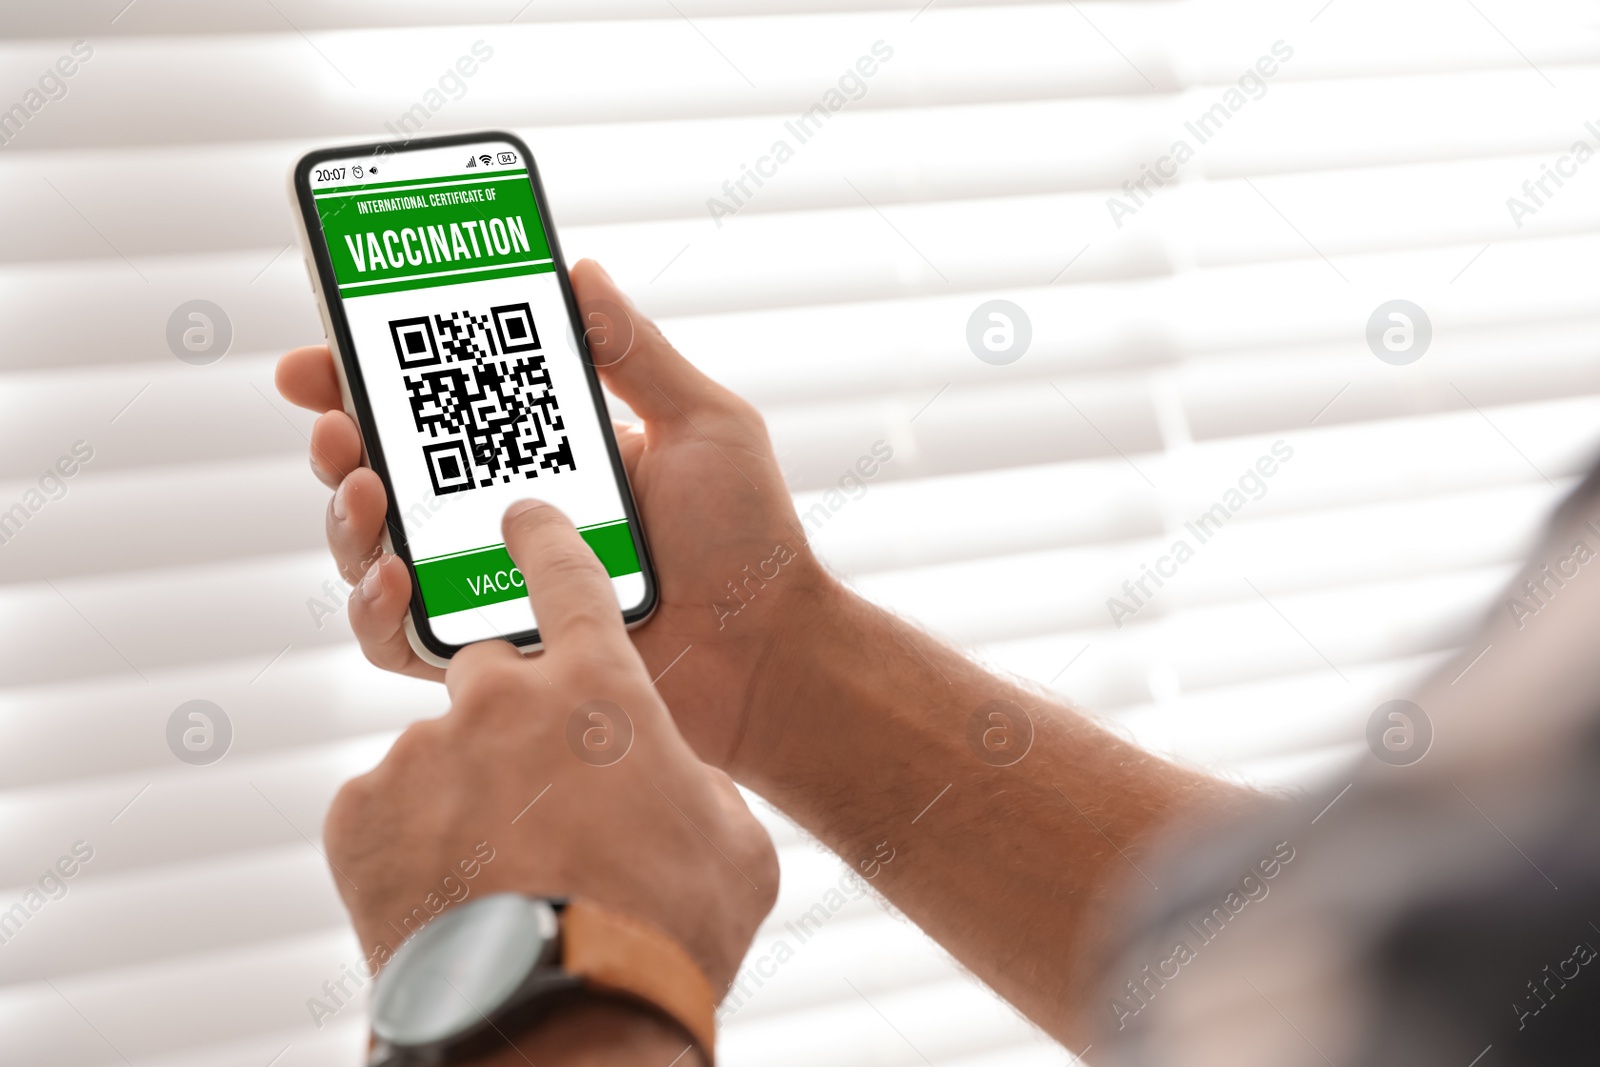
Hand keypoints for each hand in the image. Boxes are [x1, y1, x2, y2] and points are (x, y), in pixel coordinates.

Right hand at [276, 259, 832, 771]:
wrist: (767, 650)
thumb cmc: (748, 540)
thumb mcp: (701, 423)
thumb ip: (636, 352)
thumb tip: (579, 269)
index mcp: (543, 457)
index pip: (438, 409)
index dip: (370, 378)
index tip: (325, 351)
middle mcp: (502, 520)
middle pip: (384, 474)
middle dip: (338, 440)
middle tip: (334, 420)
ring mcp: (489, 587)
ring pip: (375, 553)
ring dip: (347, 519)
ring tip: (364, 488)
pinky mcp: (491, 657)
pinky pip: (400, 642)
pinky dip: (375, 613)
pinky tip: (395, 578)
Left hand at [321, 499, 778, 997]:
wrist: (563, 1022)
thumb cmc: (662, 930)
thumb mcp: (733, 843)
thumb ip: (698, 782)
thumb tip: (678, 784)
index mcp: (597, 688)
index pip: (563, 572)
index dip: (544, 540)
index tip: (520, 520)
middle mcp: (499, 699)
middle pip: (488, 669)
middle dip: (506, 718)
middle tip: (534, 793)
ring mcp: (420, 752)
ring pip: (437, 750)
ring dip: (461, 792)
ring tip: (498, 870)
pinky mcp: (360, 813)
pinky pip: (384, 807)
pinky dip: (410, 839)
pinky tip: (449, 891)